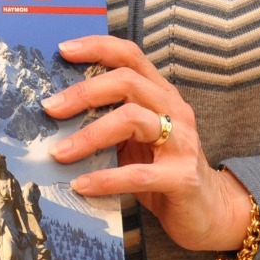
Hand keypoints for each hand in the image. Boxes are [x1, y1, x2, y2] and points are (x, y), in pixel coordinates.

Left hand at [42, 36, 251, 252]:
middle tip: (50, 108)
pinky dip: (105, 179)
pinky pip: (138, 174)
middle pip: (127, 82)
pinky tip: (81, 185)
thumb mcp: (134, 139)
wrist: (209, 212)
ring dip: (89, 135)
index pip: (130, 55)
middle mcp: (174, 110)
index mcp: (160, 94)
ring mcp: (182, 142)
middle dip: (84, 93)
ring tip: (59, 153)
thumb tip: (56, 113)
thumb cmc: (162, 170)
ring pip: (132, 119)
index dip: (97, 47)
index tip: (63, 49)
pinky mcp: (183, 178)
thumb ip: (108, 120)